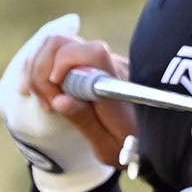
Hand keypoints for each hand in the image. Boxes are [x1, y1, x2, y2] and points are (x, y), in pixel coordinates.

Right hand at [0, 15, 133, 191]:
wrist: (153, 142)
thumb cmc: (130, 148)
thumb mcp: (110, 146)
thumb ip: (86, 122)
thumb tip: (59, 100)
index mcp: (118, 86)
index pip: (94, 53)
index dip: (65, 63)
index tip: (55, 93)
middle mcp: (111, 65)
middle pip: (64, 43)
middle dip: (42, 72)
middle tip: (47, 104)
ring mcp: (100, 60)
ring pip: (57, 44)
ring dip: (38, 70)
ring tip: (45, 102)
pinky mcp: (91, 62)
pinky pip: (59, 51)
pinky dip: (41, 68)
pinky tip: (41, 92)